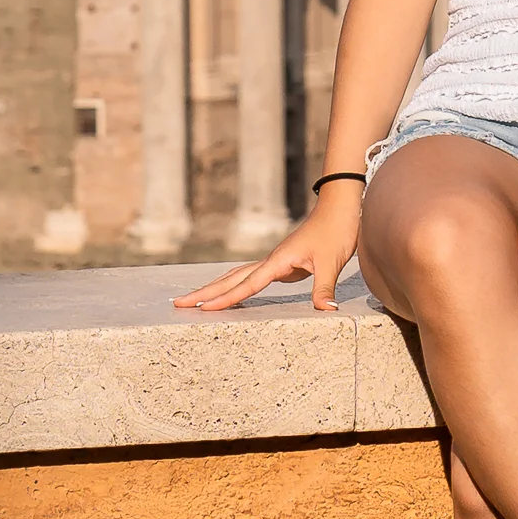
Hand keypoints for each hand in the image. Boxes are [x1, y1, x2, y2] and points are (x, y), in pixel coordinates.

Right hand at [175, 189, 361, 314]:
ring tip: (195, 299)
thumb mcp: (333, 262)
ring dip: (216, 287)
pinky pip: (251, 278)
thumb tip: (325, 310)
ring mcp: (274, 261)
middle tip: (178, 303)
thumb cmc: (336, 231)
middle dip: (205, 292)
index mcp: (278, 261)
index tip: (202, 307)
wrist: (340, 207)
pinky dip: (236, 286)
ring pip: (237, 276)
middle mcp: (270, 260)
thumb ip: (325, 287)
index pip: (247, 284)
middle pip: (231, 278)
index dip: (226, 298)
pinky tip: (231, 293)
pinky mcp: (281, 264)